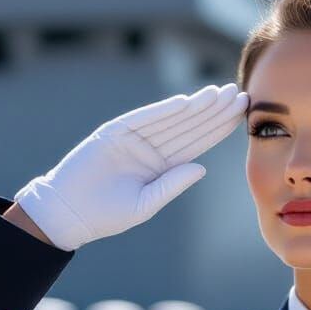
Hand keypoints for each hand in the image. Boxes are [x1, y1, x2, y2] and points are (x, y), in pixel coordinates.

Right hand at [14, 82, 248, 250]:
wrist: (69, 214)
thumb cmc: (106, 215)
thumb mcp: (146, 204)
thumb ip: (172, 184)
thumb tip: (202, 167)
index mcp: (161, 167)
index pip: (197, 143)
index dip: (218, 129)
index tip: (241, 115)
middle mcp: (150, 148)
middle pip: (189, 127)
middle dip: (214, 111)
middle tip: (240, 94)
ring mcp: (132, 139)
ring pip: (171, 119)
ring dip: (195, 106)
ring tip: (219, 94)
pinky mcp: (113, 133)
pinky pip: (143, 119)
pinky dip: (163, 110)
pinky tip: (185, 103)